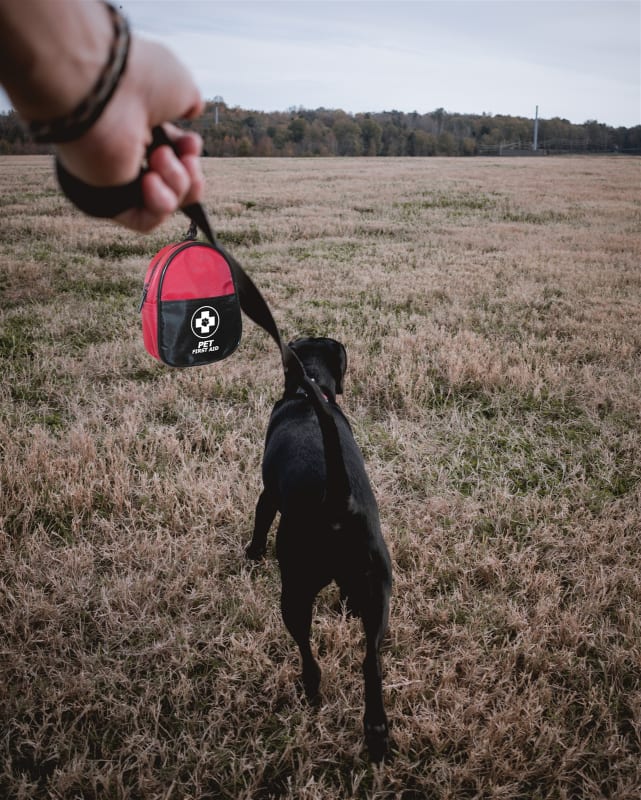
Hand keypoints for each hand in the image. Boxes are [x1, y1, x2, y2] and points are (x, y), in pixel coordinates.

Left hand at [56, 37, 204, 231]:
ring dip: (176, 182)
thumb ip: (190, 101)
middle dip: (189, 174)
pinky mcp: (106, 202)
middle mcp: (124, 152)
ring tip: (158, 158)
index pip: (173, 155)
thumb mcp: (179, 85)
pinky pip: (145, 221)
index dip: (189, 154)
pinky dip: (159, 204)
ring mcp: (115, 178)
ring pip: (166, 203)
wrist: (99, 90)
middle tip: (185, 157)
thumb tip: (193, 110)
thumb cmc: (136, 79)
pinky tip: (149, 180)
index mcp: (137, 125)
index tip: (190, 143)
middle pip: (175, 184)